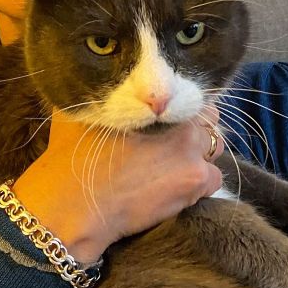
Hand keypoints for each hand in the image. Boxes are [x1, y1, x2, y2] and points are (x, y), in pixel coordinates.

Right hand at [11, 108, 224, 264]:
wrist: (75, 207)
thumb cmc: (72, 158)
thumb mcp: (80, 112)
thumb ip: (100, 93)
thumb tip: (102, 80)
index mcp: (160, 102)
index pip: (192, 95)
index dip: (181, 106)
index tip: (169, 119)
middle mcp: (183, 125)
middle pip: (210, 120)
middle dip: (196, 128)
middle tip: (174, 142)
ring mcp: (193, 156)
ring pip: (215, 148)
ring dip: (200, 154)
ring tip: (175, 165)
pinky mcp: (195, 185)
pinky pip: (215, 179)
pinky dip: (201, 182)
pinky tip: (179, 186)